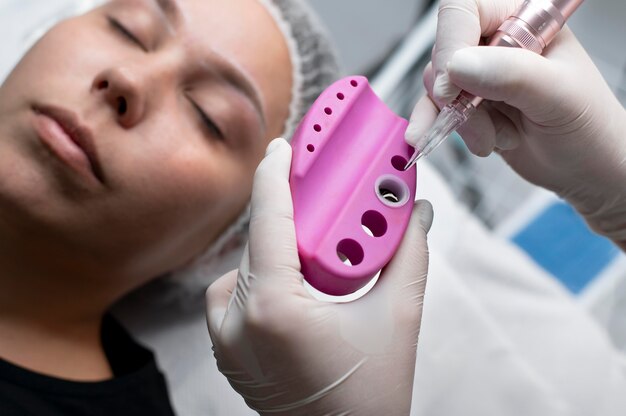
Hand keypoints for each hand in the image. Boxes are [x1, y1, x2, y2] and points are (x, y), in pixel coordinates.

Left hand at [206, 138, 432, 414]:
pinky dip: (265, 279)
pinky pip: (237, 292)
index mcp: (275, 307)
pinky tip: (298, 287)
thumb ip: (409, 254)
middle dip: (294, 217)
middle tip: (325, 202)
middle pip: (262, 241)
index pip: (270, 219)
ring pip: (248, 266)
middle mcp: (237, 320)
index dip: (275, 175)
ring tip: (319, 261)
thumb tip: (419, 211)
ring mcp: (225, 337)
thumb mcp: (399, 317)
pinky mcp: (225, 348)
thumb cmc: (370, 394)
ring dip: (280, 251)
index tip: (284, 147)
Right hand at [406, 0, 625, 246]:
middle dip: (455, 94)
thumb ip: (513, 74)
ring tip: (492, 137)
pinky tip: (434, 136)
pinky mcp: (468, 103)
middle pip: (446, 50)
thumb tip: (458, 65)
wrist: (584, 169)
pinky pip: (434, 106)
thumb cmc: (588, 126)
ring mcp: (481, 75)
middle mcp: (498, 43)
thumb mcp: (559, 96)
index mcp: (525, 20)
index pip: (466, 12)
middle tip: (477, 118)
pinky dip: (433, 124)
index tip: (453, 88)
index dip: (451, 45)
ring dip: (457, 118)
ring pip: (437, 83)